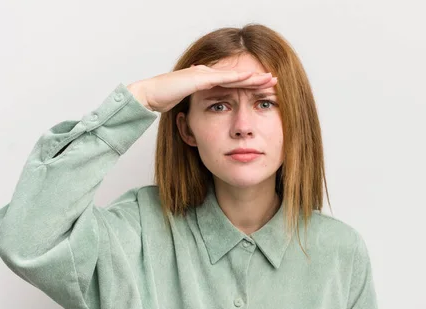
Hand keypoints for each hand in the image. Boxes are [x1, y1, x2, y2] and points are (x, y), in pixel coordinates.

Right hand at [126, 64, 277, 112]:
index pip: (233, 84)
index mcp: (207, 82)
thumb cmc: (164, 101)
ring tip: (269, 79)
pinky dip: (238, 78)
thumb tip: (208, 118)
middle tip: (275, 81)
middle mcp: (208, 75)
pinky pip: (222, 78)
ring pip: (234, 75)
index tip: (265, 90)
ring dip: (253, 77)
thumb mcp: (189, 108)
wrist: (149, 95)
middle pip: (238, 77)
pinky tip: (250, 78)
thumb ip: (200, 109)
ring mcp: (204, 74)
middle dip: (257, 79)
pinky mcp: (199, 77)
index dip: (250, 86)